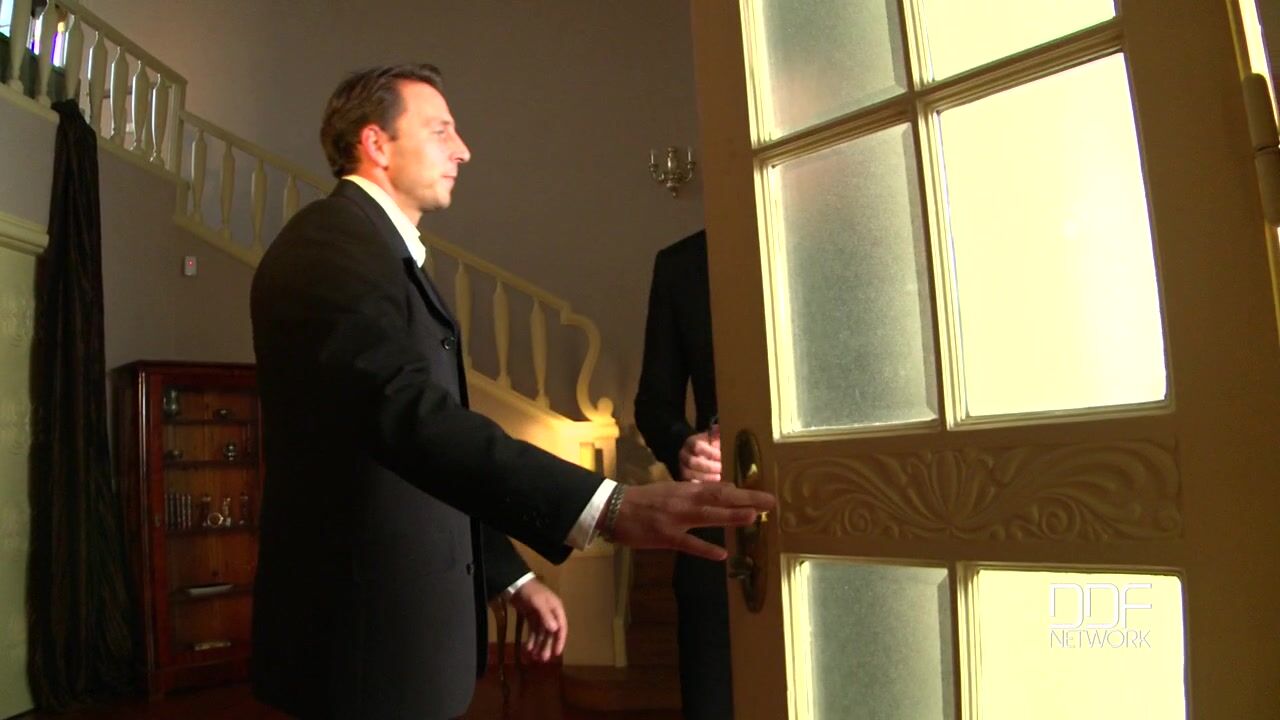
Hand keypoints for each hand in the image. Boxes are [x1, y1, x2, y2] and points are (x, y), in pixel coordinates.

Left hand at [509, 578, 567, 662]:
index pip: (561, 627)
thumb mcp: (538, 602)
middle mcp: (550, 614)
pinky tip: (528, 649)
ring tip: (535, 657)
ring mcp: (541, 616)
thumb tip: (554, 630)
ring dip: (538, 645)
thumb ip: (546, 616)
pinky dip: (531, 640)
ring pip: (541, 634)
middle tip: (543, 659)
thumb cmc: (530, 591)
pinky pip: (533, 631)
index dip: (560, 641)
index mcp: (556, 609)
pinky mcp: (531, 617)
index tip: (557, 653)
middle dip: (547, 646)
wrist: (515, 583)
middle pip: (551, 633)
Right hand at [605, 481, 774, 561]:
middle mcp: (684, 501)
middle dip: (746, 499)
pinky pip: (688, 543)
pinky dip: (705, 548)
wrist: (614, 508)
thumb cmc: (644, 500)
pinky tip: (721, 555)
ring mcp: (675, 518)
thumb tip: (725, 491)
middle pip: (720, 498)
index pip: (719, 488)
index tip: (763, 493)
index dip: (742, 491)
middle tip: (770, 502)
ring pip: (707, 516)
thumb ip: (697, 493)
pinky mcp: (665, 536)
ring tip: (752, 517)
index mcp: (686, 490)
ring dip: (730, 516)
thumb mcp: (672, 490)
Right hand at [678, 428, 720, 482]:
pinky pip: (689, 484)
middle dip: (709, 467)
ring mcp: (682, 468)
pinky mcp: (683, 480)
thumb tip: (721, 429)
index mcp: (691, 442)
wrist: (695, 453)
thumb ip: (717, 434)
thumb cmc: (708, 445)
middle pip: (692, 462)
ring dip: (706, 478)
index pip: (697, 447)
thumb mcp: (712, 437)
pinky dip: (701, 486)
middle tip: (722, 470)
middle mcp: (684, 455)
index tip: (723, 457)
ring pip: (689, 475)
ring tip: (720, 479)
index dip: (710, 452)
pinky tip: (713, 487)